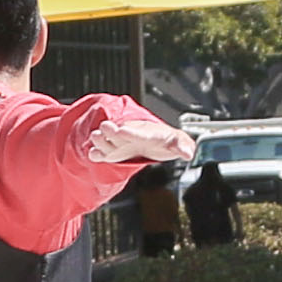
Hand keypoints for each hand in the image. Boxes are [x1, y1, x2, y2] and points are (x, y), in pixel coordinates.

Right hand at [82, 99, 198, 167]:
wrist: (154, 142)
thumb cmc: (166, 141)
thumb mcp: (178, 142)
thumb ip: (183, 146)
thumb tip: (188, 153)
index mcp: (148, 132)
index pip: (139, 132)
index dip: (130, 132)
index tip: (122, 131)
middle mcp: (132, 135)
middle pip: (120, 133)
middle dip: (113, 132)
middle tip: (105, 128)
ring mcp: (121, 143)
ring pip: (109, 141)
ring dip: (102, 140)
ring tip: (95, 137)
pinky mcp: (114, 151)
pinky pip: (104, 152)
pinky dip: (98, 153)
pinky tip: (93, 153)